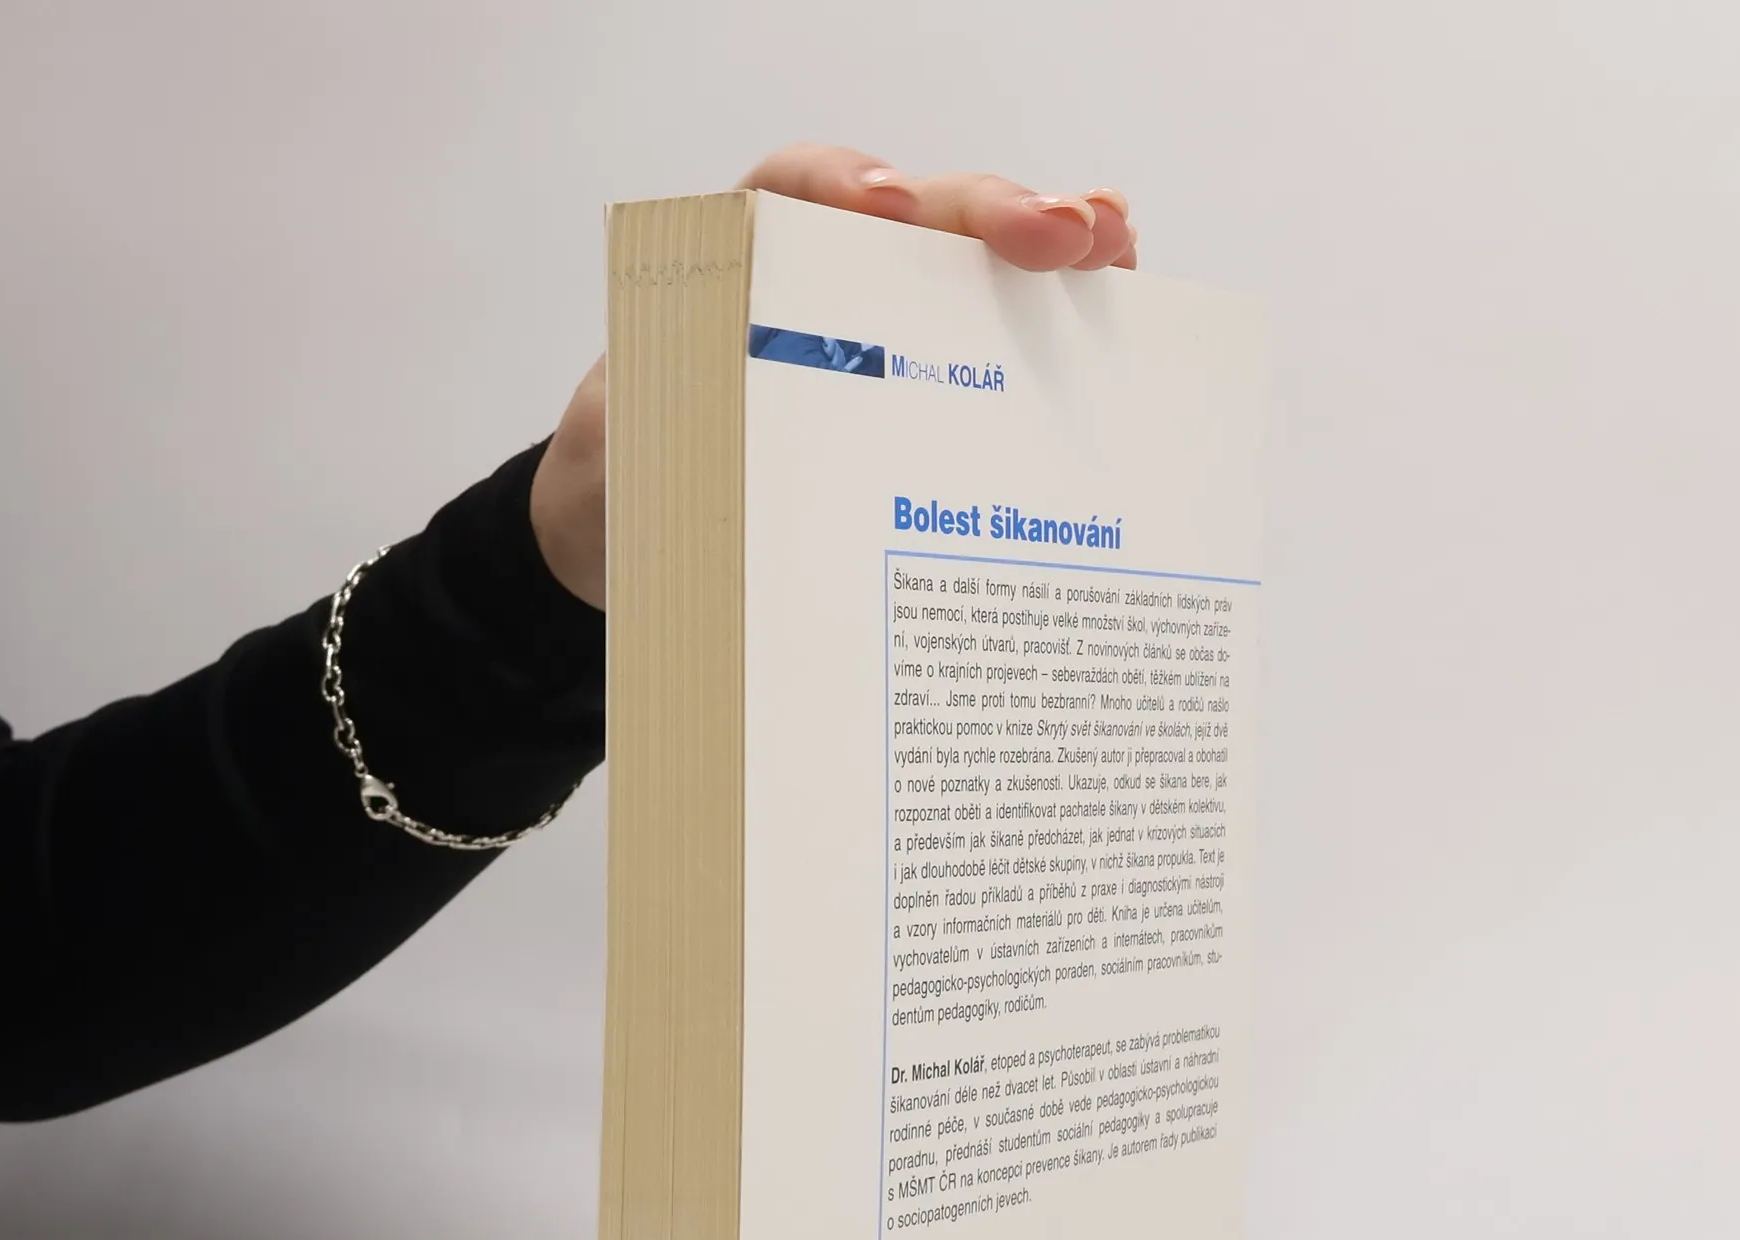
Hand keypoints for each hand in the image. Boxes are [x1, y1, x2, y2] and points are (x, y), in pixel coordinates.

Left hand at [531, 146, 1136, 607]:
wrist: (636, 550)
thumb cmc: (633, 497)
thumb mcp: (627, 478)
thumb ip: (658, 456)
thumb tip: (723, 484)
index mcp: (730, 283)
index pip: (785, 202)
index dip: (836, 189)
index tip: (880, 208)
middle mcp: (818, 289)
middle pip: (911, 220)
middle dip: (986, 213)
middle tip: (1058, 231)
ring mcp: (883, 333)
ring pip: (971, 265)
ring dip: (1049, 241)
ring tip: (1112, 242)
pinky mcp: (928, 390)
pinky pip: (1000, 339)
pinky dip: (1057, 314)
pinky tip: (1112, 294)